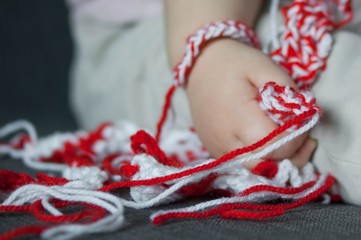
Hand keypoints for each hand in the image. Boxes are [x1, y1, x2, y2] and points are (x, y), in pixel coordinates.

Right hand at [186, 39, 316, 167]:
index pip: (277, 146)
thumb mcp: (264, 65)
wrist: (199, 67)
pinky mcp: (215, 151)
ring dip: (277, 161)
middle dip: (292, 156)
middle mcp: (226, 140)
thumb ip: (287, 90)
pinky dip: (260, 158)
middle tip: (305, 138)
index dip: (298, 138)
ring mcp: (218, 149)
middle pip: (266, 166)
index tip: (305, 121)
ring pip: (255, 170)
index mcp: (239, 117)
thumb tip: (303, 115)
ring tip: (290, 142)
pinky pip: (242, 164)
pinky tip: (268, 142)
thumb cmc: (233, 63)